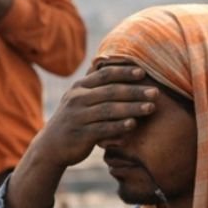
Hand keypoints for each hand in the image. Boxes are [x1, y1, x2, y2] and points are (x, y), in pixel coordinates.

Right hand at [30, 65, 158, 169]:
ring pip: (109, 110)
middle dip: (135, 91)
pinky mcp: (80, 135)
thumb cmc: (75, 119)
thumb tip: (113, 62)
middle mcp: (77, 99)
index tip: (143, 72)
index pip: (104, 74)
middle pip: (110, 92)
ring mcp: (78, 117)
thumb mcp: (79, 98)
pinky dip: (119, 126)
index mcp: (79, 87)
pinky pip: (103, 128)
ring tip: (151, 108)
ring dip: (132, 108)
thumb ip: (95, 84)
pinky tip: (133, 124)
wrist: (51, 146)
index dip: (124, 72)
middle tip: (155, 92)